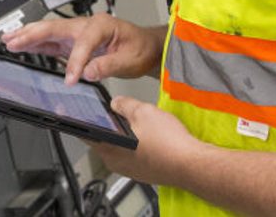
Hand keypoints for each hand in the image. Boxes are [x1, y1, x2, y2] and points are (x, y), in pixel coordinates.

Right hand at [0, 15, 162, 83]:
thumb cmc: (140, 48)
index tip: (70, 79)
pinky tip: (21, 45)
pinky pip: (51, 40)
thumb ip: (107, 65)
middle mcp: (86, 25)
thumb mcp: (129, 59)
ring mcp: (78, 32)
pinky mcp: (73, 41)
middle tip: (13, 41)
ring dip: (27, 35)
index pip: (82, 43)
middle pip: (54, 27)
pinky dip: (35, 43)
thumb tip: (88, 72)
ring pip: (48, 31)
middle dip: (32, 34)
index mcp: (101, 25)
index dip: (74, 62)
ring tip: (8, 39)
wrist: (146, 46)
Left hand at [88, 96, 202, 185]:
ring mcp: (129, 170)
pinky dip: (137, 145)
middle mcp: (115, 163)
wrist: (192, 164)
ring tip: (139, 123)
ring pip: (120, 148)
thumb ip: (124, 105)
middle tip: (119, 112)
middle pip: (104, 139)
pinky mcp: (143, 173)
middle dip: (109, 125)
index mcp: (109, 148)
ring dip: (125, 135)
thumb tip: (116, 103)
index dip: (85, 119)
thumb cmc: (168, 142)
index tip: (84, 111)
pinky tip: (149, 136)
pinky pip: (133, 156)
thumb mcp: (142, 111)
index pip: (86, 133)